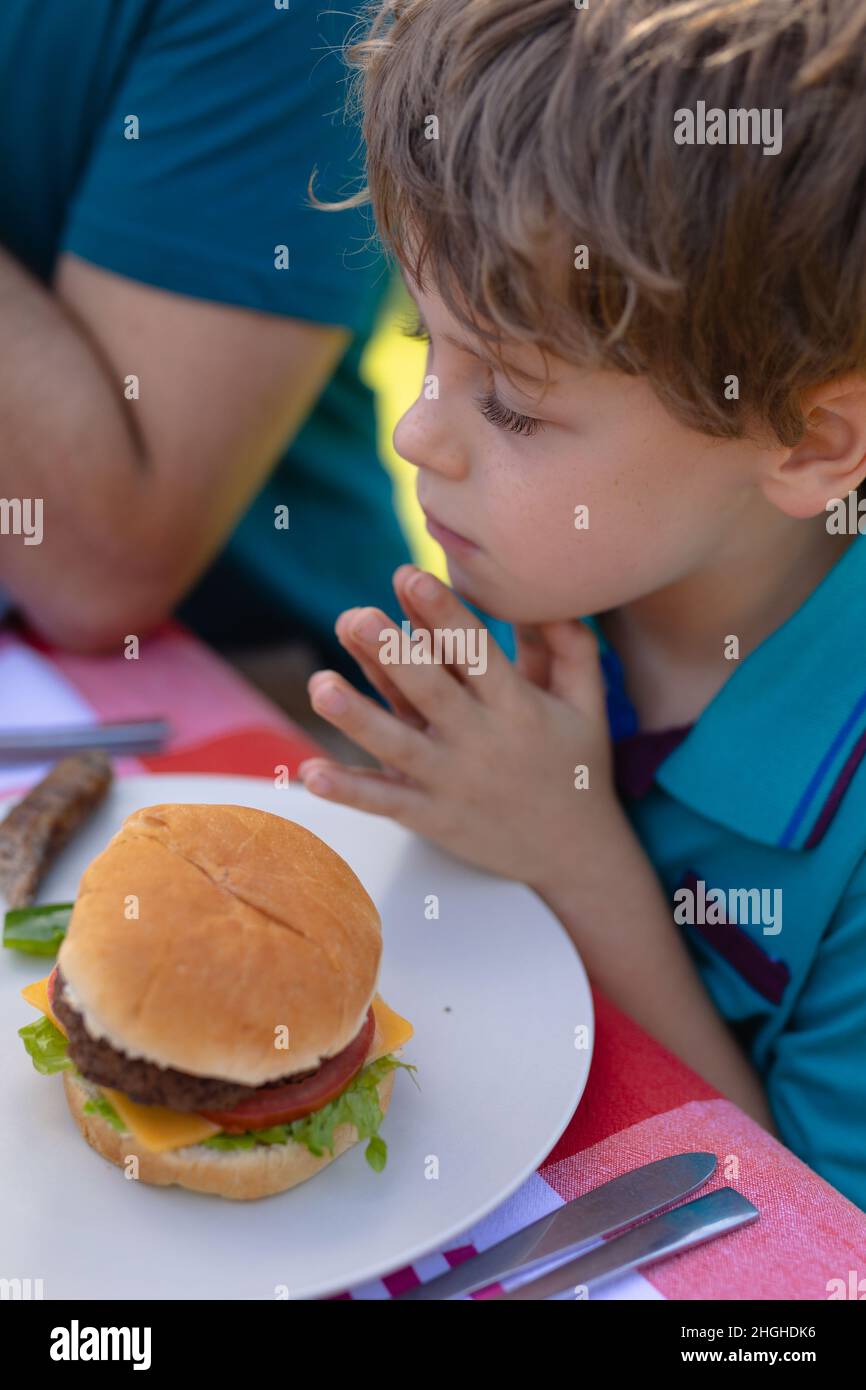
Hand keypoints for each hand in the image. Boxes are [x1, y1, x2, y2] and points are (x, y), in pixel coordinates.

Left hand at [298, 565, 619, 888]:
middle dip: (393, 654)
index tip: (410, 575)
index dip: (443, 614)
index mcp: (517, 706)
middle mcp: (481, 741)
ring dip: (356, 717)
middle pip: (431, 692)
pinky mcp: (430, 818)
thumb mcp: (587, 703)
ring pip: (397, 746)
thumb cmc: (578, 764)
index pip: (476, 653)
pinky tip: (311, 774)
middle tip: (358, 616)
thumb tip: (543, 597)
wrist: (575, 854)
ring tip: (320, 685)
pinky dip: (349, 791)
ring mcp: (451, 782)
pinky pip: (384, 803)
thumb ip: (570, 646)